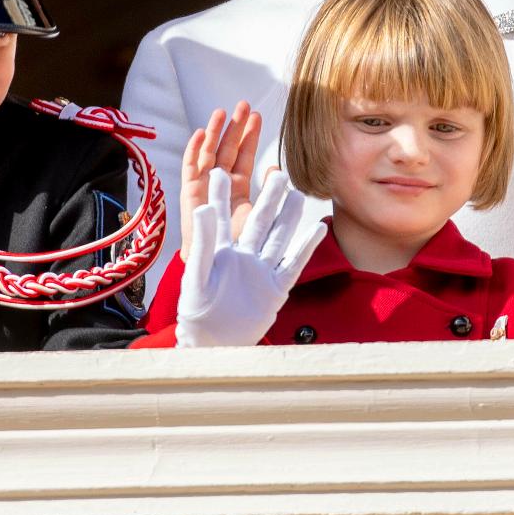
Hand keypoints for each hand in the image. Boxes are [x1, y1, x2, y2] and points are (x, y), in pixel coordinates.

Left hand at [177, 169, 326, 346]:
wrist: (213, 343)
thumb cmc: (197, 310)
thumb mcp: (196, 274)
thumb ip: (203, 242)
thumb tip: (202, 207)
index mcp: (219, 252)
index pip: (221, 217)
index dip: (220, 195)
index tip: (219, 171)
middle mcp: (243, 257)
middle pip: (259, 222)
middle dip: (268, 198)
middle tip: (276, 172)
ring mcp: (261, 272)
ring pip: (279, 238)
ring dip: (288, 217)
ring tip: (297, 193)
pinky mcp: (275, 289)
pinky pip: (293, 264)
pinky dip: (306, 247)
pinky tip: (317, 228)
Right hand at [180, 101, 261, 259]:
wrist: (218, 273)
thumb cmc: (238, 249)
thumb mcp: (260, 218)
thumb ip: (269, 193)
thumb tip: (276, 168)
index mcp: (236, 188)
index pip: (243, 156)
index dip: (250, 136)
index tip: (258, 116)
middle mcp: (218, 184)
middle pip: (226, 149)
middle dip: (234, 127)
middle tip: (243, 104)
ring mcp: (202, 187)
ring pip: (208, 154)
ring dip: (214, 132)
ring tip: (222, 112)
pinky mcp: (189, 195)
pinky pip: (190, 169)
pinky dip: (193, 151)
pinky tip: (199, 134)